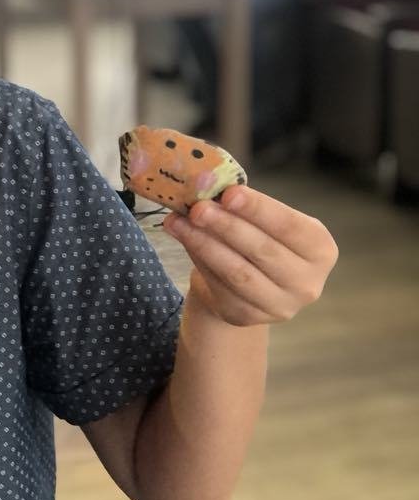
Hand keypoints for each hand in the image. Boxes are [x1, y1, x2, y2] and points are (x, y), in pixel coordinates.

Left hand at [162, 184, 337, 326]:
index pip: (290, 226)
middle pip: (263, 250)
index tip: (228, 193)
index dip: (259, 209)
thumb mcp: (263, 221)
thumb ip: (243, 205)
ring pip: (237, 272)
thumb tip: (205, 183)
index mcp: (320, 249)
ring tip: (179, 222)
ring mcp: (279, 306)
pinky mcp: (248, 316)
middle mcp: (307, 283)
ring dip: (204, 244)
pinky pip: (220, 287)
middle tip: (198, 207)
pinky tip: (183, 238)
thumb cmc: (259, 238)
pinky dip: (199, 260)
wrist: (247, 283)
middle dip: (226, 225)